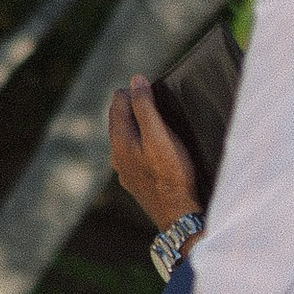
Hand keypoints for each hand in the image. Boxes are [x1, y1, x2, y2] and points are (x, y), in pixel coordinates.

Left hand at [108, 75, 198, 232]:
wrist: (176, 214)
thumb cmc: (171, 173)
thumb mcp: (159, 135)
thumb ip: (145, 107)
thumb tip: (135, 80)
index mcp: (120, 140)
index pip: (118, 102)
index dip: (135, 91)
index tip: (151, 90)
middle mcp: (117, 155)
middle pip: (118, 120)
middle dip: (132, 107)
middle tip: (151, 100)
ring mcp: (124, 170)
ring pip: (124, 139)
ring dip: (135, 126)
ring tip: (153, 121)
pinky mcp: (134, 182)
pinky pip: (132, 156)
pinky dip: (139, 145)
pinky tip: (151, 149)